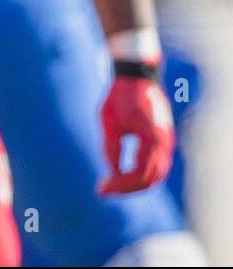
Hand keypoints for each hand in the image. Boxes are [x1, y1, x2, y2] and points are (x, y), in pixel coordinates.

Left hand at [99, 76, 173, 194]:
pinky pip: (155, 164)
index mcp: (154, 139)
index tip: (100, 190)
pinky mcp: (162, 139)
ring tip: (110, 186)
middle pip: (150, 179)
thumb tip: (113, 174)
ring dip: (134, 183)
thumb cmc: (120, 96)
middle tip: (103, 191)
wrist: (135, 76)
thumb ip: (111, 149)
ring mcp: (166, 141)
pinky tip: (121, 175)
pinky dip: (141, 173)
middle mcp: (165, 143)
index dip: (120, 186)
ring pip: (155, 173)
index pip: (140, 175)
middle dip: (127, 188)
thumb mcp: (110, 122)